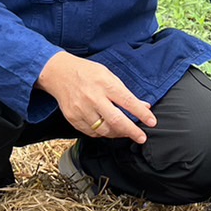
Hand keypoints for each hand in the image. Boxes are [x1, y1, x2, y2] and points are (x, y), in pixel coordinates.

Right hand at [36, 51, 156, 142]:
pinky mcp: (73, 118)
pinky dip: (102, 133)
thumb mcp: (109, 75)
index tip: (152, 122)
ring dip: (117, 133)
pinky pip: (91, 132)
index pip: (128, 102)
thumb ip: (125, 92)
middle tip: (141, 137)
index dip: (142, 114)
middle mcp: (93, 97)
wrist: (59, 73)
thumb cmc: (87, 73)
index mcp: (105, 84)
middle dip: (132, 131)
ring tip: (124, 131)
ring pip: (104, 130)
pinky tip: (107, 129)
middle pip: (116, 120)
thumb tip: (144, 106)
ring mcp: (81, 109)